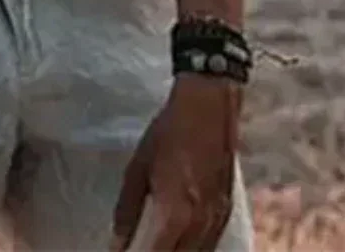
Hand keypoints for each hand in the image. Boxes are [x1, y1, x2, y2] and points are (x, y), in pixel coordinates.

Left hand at [110, 75, 242, 251]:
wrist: (209, 108)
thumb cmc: (168, 133)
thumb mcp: (138, 168)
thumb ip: (127, 210)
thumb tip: (117, 242)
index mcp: (174, 213)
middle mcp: (200, 226)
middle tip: (135, 249)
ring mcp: (218, 222)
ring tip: (153, 245)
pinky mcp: (227, 214)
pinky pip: (210, 247)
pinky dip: (193, 251)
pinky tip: (178, 245)